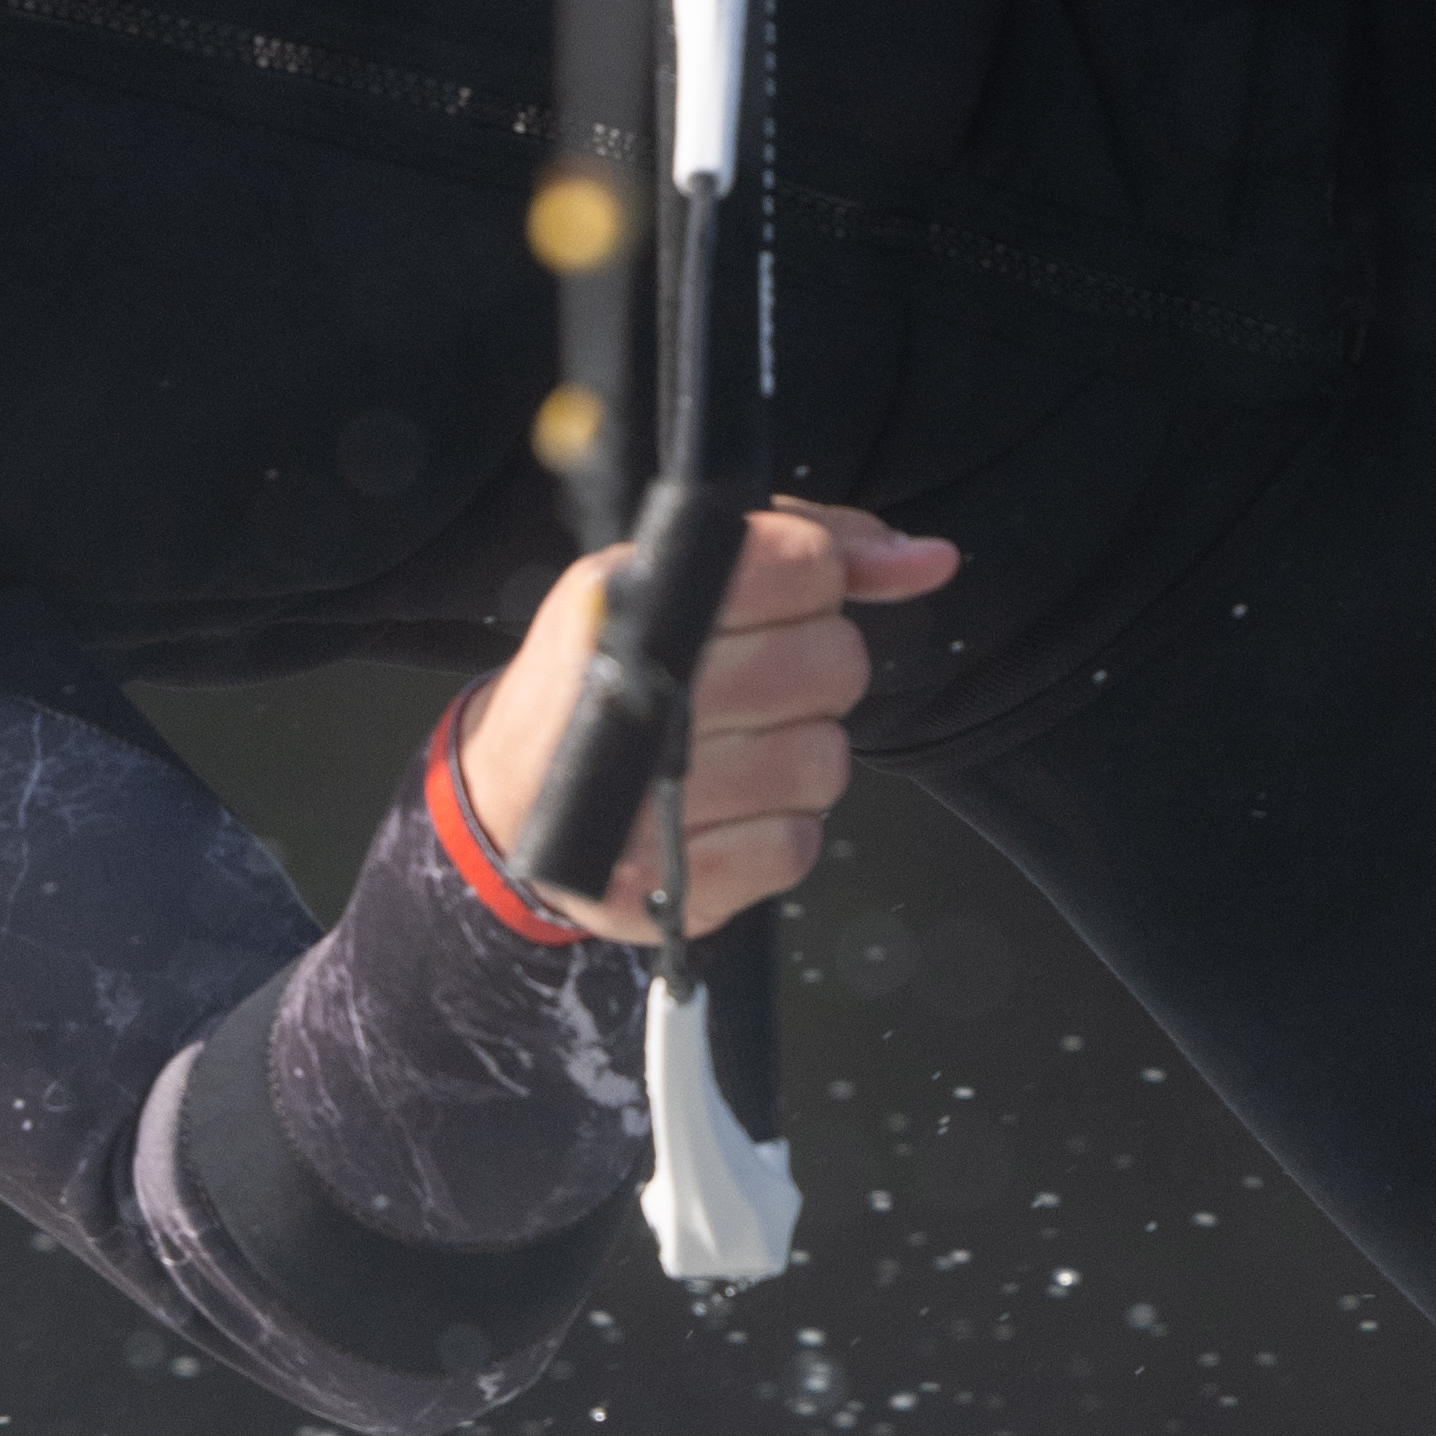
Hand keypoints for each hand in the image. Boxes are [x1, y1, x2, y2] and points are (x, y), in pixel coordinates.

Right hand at [460, 502, 959, 940]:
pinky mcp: (668, 886)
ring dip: (799, 758)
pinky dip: (774, 832)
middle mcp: (641, 695)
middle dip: (814, 673)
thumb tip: (930, 560)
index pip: (803, 566)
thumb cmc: (607, 678)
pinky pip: (795, 847)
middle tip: (756, 685)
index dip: (814, 585)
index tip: (778, 605)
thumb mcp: (673, 580)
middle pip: (834, 664)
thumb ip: (805, 548)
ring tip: (736, 751)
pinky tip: (725, 812)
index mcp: (635, 600)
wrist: (506, 803)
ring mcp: (651, 800)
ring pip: (825, 761)